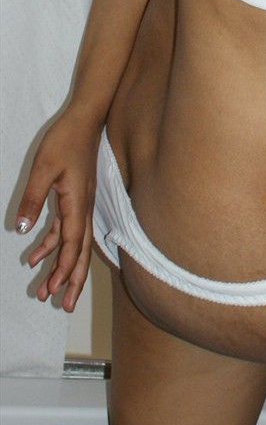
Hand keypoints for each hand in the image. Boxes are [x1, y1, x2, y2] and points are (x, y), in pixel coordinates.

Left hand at [15, 112, 100, 312]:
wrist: (85, 118)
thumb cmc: (65, 140)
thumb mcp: (43, 169)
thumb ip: (32, 199)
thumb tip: (21, 230)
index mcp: (78, 203)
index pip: (73, 243)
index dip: (65, 268)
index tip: (57, 290)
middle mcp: (83, 208)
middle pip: (80, 251)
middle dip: (73, 280)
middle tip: (63, 306)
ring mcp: (80, 203)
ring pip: (74, 244)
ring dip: (62, 267)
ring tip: (46, 290)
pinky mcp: (75, 197)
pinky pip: (66, 228)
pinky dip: (53, 244)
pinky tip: (35, 254)